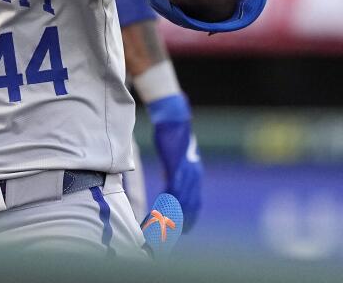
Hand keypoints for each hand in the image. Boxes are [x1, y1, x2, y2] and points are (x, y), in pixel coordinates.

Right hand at [150, 96, 202, 230]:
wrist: (175, 118)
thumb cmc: (172, 133)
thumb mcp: (175, 156)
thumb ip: (174, 170)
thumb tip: (171, 180)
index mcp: (194, 175)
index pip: (193, 203)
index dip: (188, 218)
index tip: (181, 231)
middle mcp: (194, 177)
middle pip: (189, 207)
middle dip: (179, 223)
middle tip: (169, 236)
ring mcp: (187, 173)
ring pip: (181, 203)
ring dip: (170, 216)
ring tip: (160, 228)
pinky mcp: (178, 168)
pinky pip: (173, 191)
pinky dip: (167, 204)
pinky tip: (161, 211)